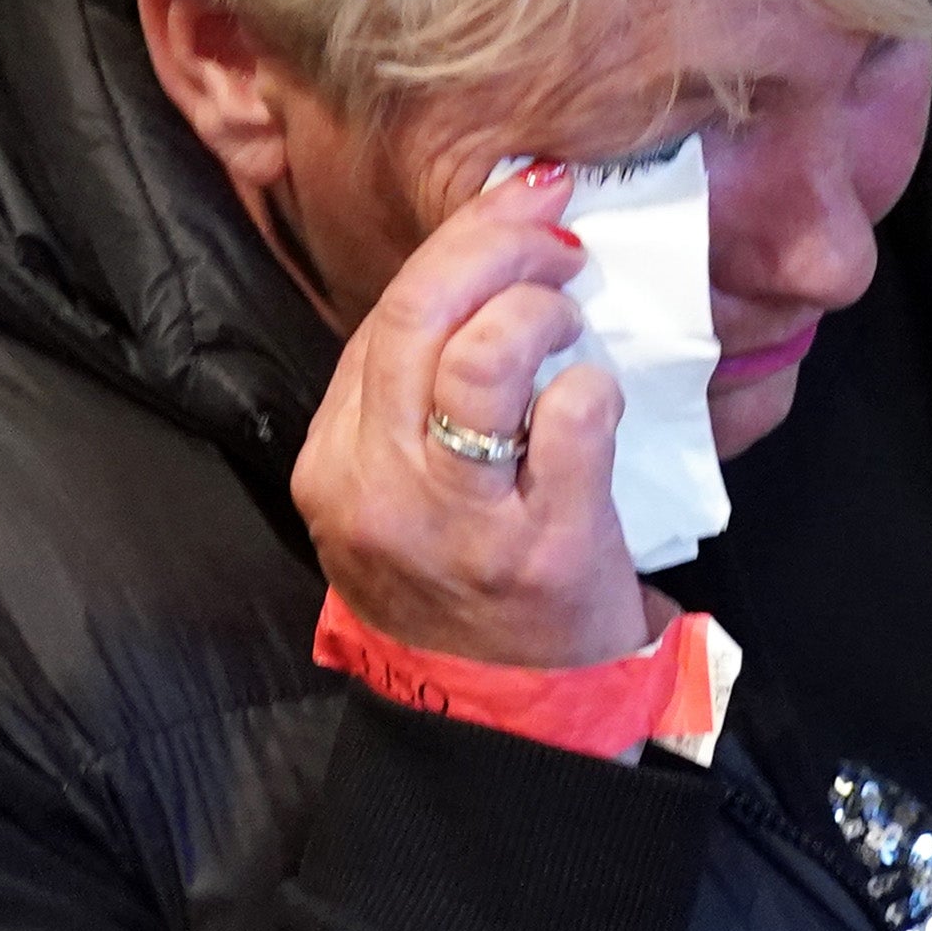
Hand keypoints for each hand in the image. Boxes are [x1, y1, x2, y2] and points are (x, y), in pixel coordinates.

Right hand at [288, 160, 657, 668]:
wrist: (499, 727)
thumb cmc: (457, 593)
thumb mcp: (392, 499)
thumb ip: (410, 401)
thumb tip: (481, 272)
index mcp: (334, 466)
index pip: (385, 318)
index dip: (461, 243)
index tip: (521, 203)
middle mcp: (384, 489)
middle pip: (422, 315)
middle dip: (499, 245)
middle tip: (558, 237)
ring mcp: (463, 523)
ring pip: (486, 357)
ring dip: (542, 311)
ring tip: (569, 323)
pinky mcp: (545, 551)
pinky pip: (575, 420)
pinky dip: (596, 389)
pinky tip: (597, 402)